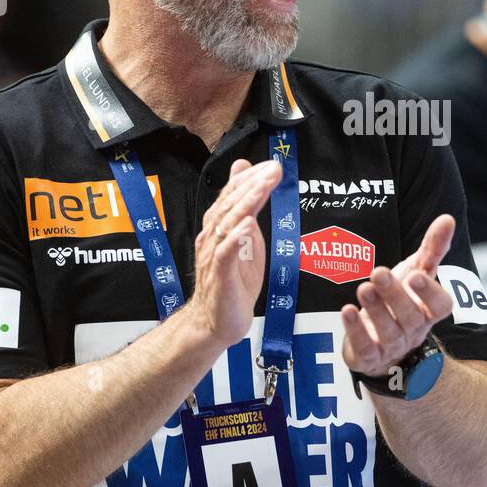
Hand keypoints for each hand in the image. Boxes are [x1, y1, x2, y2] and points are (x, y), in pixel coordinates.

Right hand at [188, 158, 281, 346]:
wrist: (216, 320)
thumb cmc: (233, 279)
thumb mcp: (245, 239)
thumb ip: (246, 209)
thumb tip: (249, 175)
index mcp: (219, 226)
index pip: (233, 196)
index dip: (250, 179)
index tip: (272, 166)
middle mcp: (212, 236)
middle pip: (231, 204)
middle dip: (253, 184)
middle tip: (273, 169)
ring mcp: (214, 255)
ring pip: (228, 223)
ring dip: (246, 203)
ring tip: (263, 187)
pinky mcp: (219, 275)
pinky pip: (225, 253)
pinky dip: (235, 238)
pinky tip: (248, 225)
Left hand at [341, 214, 456, 376]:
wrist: (383, 343)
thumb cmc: (403, 301)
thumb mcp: (417, 272)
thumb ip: (433, 248)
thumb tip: (447, 219)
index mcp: (429, 310)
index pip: (440, 306)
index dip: (430, 292)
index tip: (416, 274)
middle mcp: (414, 330)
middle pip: (410, 316)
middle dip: (395, 294)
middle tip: (379, 273)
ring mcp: (393, 346)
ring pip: (388, 331)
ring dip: (376, 309)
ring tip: (363, 288)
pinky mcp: (370, 356)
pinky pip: (366, 347)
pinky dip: (356, 330)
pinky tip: (348, 311)